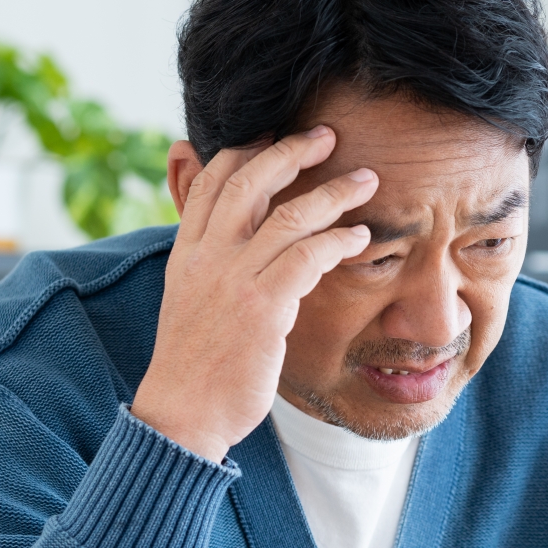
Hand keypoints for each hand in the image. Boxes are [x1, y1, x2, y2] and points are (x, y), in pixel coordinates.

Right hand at [131, 128, 376, 461]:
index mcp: (186, 253)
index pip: (211, 181)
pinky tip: (360, 238)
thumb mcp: (191, 302)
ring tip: (366, 181)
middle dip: (291, 150)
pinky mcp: (262, 308)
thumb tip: (238, 243)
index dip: (245, 150)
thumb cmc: (196, 366)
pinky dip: (339, 241)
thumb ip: (212, 265)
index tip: (277, 133)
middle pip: (248, 180)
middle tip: (327, 136)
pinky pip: (308, 256)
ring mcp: (233, 280)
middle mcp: (206, 257)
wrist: (181, 414)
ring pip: (288, 215)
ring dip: (334, 192)